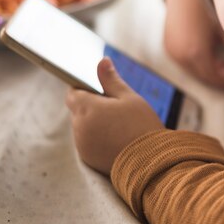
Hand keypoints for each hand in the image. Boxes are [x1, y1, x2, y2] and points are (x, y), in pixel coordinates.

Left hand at [65, 58, 164, 174]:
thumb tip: (102, 61)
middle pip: (78, 110)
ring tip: (119, 126)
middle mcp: (79, 127)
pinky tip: (116, 139)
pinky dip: (97, 138)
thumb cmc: (141, 126)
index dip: (84, 89)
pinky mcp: (88, 158)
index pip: (73, 93)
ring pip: (83, 126)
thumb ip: (111, 80)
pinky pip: (87, 142)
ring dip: (94, 123)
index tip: (98, 89)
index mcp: (87, 108)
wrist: (150, 161)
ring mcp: (82, 144)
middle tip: (116, 109)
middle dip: (92, 107)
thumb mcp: (129, 98)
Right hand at [163, 0, 223, 89]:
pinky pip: (185, 59)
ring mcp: (172, 49)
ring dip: (208, 69)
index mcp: (194, 51)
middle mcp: (180, 53)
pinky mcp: (169, 43)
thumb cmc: (207, 2)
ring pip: (193, 67)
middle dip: (217, 77)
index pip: (212, 76)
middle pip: (202, 74)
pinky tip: (213, 55)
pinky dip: (199, 61)